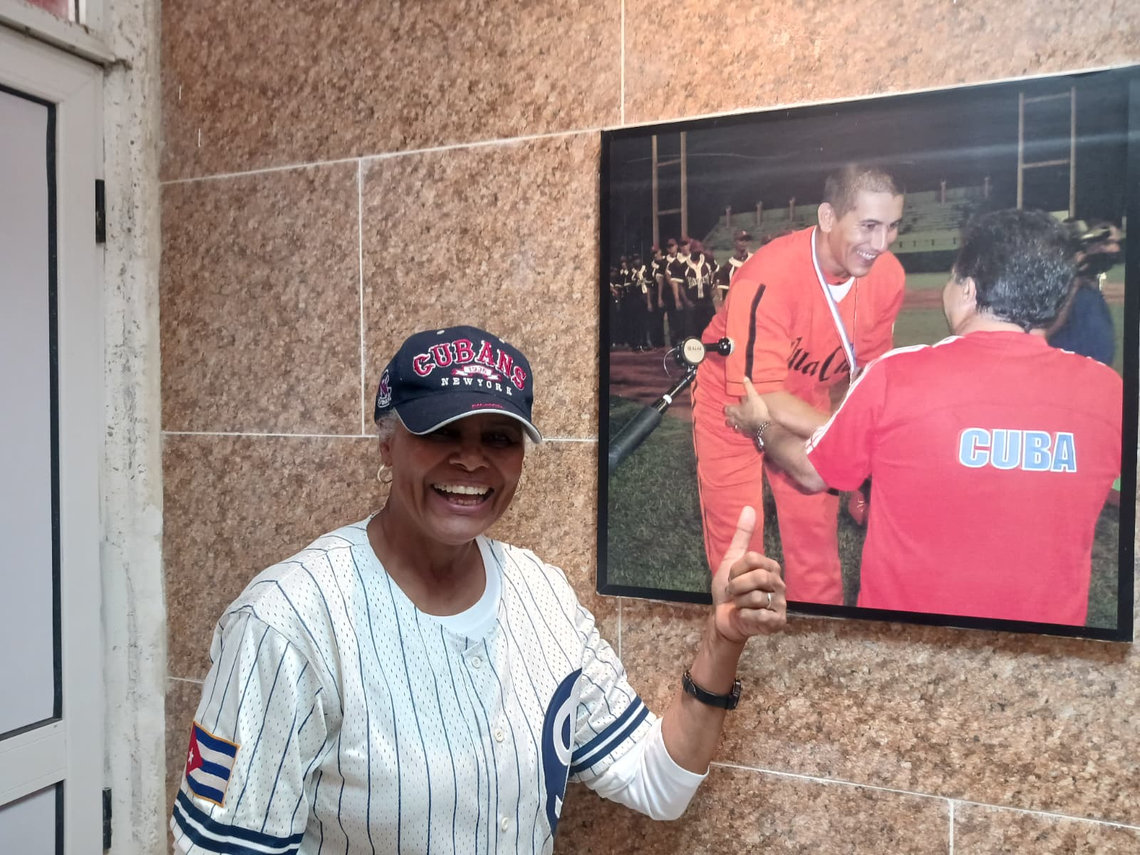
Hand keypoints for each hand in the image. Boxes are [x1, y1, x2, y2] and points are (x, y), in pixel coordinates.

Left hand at [711, 506, 785, 643]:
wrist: (724, 618)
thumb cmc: (729, 591)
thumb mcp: (731, 560)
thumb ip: (742, 535)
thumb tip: (749, 508)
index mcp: (771, 568)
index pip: (753, 559)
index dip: (735, 570)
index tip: (731, 578)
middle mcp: (780, 584)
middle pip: (757, 577)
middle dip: (736, 586)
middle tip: (734, 593)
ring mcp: (781, 604)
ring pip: (756, 597)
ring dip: (739, 603)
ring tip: (740, 605)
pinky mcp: (777, 622)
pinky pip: (758, 615)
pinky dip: (744, 616)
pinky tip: (745, 617)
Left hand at [724, 376, 770, 433]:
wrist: (764, 426)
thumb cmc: (757, 410)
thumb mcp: (753, 396)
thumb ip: (748, 387)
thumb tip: (744, 378)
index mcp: (736, 411)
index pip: (726, 409)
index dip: (727, 408)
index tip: (727, 406)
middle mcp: (736, 420)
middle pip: (728, 421)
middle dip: (729, 418)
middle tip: (731, 416)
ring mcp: (741, 428)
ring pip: (734, 427)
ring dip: (734, 425)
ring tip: (736, 423)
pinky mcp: (747, 433)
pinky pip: (742, 432)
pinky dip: (743, 430)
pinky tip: (745, 429)